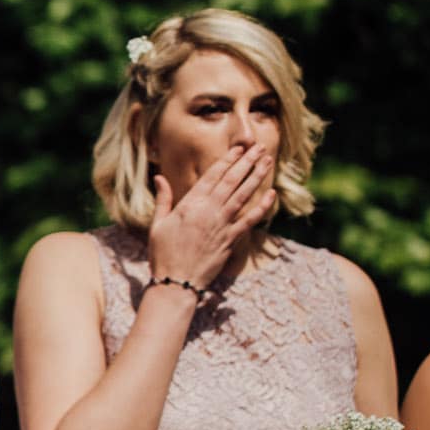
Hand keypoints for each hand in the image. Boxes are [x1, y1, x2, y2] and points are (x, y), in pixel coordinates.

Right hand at [147, 144, 276, 291]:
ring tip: (267, 162)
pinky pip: (250, 220)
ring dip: (256, 177)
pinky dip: (262, 207)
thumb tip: (159, 178)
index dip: (227, 161)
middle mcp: (209, 211)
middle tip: (259, 148)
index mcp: (190, 205)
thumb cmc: (163, 254)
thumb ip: (163, 199)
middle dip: (246, 162)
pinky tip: (271, 194)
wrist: (177, 281)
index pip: (212, 177)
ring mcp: (222, 225)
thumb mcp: (158, 224)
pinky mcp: (231, 239)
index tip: (238, 148)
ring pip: (243, 195)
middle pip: (231, 181)